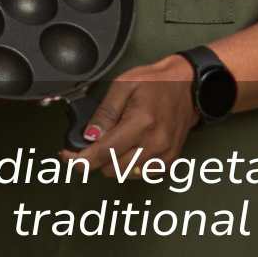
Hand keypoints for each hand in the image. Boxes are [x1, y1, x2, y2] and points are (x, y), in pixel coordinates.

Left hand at [58, 54, 200, 177]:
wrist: (188, 85)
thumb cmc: (157, 82)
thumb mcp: (124, 84)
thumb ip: (105, 112)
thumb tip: (89, 136)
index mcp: (141, 122)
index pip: (104, 153)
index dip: (81, 160)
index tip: (69, 158)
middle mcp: (154, 143)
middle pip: (111, 168)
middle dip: (97, 158)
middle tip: (93, 142)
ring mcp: (163, 154)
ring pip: (124, 174)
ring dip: (113, 162)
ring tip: (115, 140)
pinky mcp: (169, 161)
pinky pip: (140, 174)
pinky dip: (129, 165)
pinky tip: (130, 147)